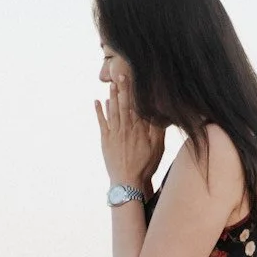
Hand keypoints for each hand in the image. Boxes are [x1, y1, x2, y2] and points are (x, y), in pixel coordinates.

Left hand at [95, 69, 164, 190]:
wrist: (128, 181)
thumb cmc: (145, 166)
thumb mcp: (157, 148)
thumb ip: (157, 130)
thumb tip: (159, 114)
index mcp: (139, 129)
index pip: (137, 106)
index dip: (135, 91)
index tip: (134, 78)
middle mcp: (126, 128)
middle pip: (124, 105)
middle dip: (122, 89)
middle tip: (120, 74)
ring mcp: (114, 134)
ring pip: (113, 111)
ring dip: (112, 97)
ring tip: (111, 84)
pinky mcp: (106, 140)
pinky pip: (102, 122)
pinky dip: (99, 111)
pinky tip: (97, 101)